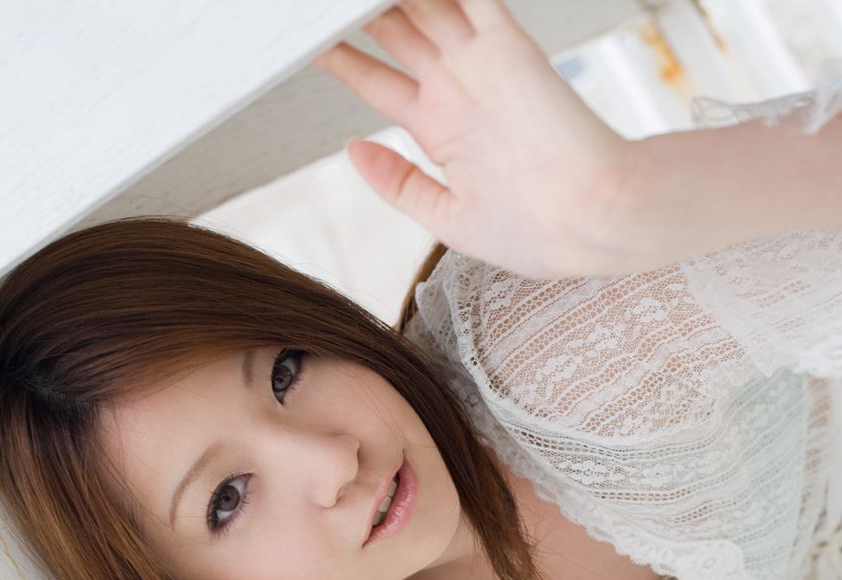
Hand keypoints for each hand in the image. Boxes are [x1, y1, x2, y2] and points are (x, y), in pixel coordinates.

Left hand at [312, 0, 635, 279]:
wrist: (593, 221)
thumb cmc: (537, 233)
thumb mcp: (449, 219)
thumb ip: (401, 184)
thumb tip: (353, 149)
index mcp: (443, 129)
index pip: (379, 82)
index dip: (343, 61)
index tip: (310, 46)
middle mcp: (458, 90)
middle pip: (395, 32)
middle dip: (358, 14)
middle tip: (316, 7)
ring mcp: (482, 64)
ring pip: (425, 3)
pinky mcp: (508, 46)